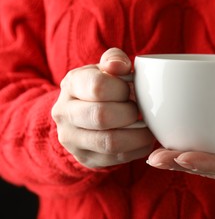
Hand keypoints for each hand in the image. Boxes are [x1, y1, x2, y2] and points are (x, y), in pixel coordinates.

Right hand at [51, 48, 154, 168]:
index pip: (98, 86)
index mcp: (71, 84)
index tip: (130, 90)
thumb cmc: (103, 86)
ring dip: (138, 134)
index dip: (122, 89)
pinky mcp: (86, 158)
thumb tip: (120, 66)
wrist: (82, 113)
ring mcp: (72, 139)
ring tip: (147, 126)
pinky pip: (117, 158)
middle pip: (102, 117)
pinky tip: (143, 138)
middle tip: (139, 109)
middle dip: (130, 113)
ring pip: (110, 142)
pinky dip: (138, 148)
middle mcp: (64, 113)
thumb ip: (114, 60)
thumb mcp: (106, 68)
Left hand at [146, 77, 214, 182]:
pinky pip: (203, 151)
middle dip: (183, 165)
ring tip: (154, 157)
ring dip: (178, 162)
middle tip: (157, 159)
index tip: (184, 157)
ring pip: (204, 164)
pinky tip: (165, 146)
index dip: (208, 164)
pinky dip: (183, 150)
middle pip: (212, 168)